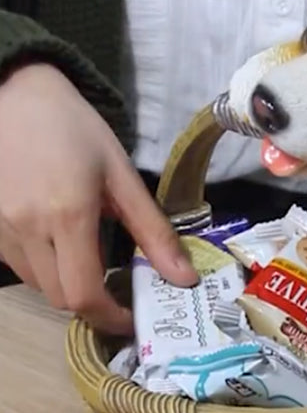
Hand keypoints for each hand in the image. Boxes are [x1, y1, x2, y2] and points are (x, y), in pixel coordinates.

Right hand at [0, 62, 197, 333]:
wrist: (14, 95)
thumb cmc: (76, 130)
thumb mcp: (122, 176)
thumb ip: (153, 231)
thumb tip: (184, 278)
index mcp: (67, 217)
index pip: (83, 295)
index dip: (110, 317)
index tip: (133, 315)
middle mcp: (25, 230)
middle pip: (60, 297)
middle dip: (93, 301)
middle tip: (118, 286)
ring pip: (37, 284)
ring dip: (68, 284)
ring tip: (91, 257)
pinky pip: (16, 265)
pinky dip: (44, 267)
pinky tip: (59, 241)